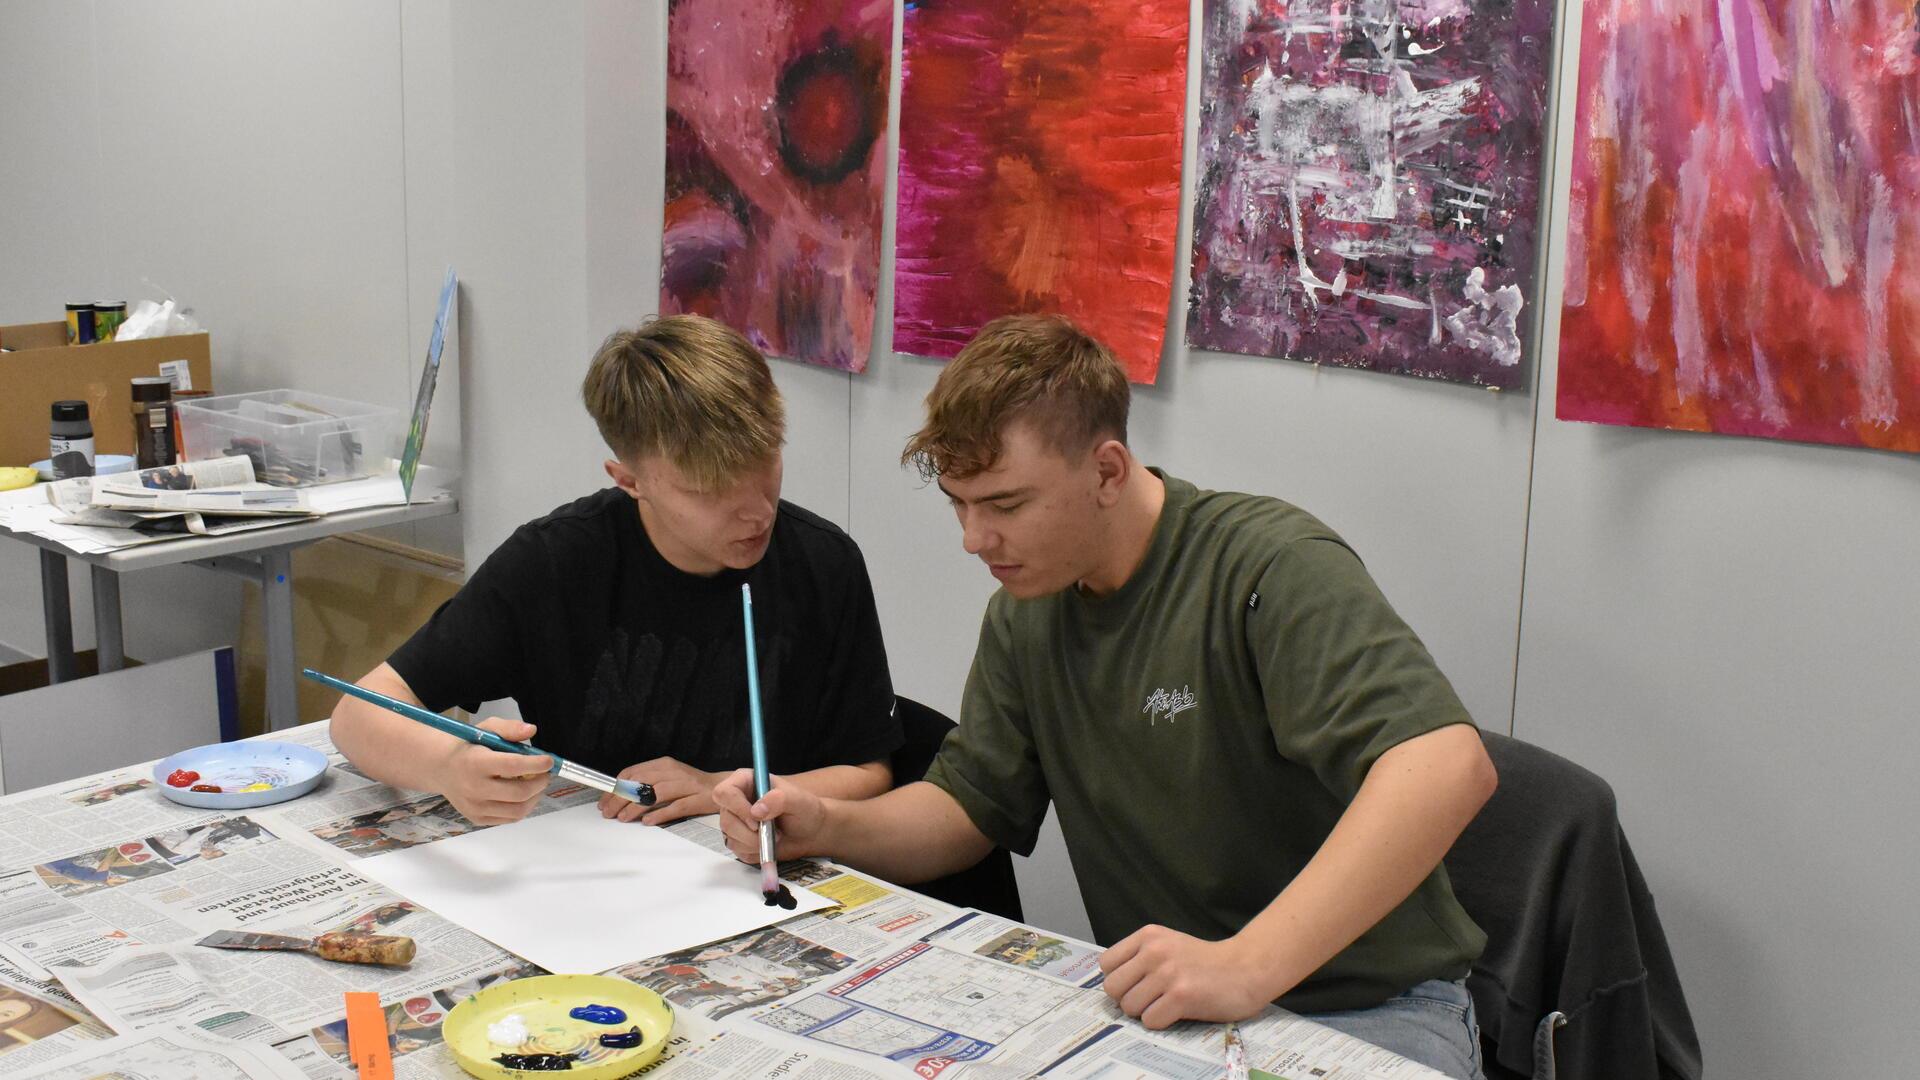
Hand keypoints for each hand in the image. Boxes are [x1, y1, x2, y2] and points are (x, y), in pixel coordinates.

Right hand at [438, 718, 551, 825]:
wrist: (442, 768)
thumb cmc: (469, 746)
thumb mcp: (486, 729)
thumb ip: (509, 728)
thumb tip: (531, 730)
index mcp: (475, 763)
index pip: (512, 766)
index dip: (536, 764)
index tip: (549, 760)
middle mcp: (473, 788)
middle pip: (518, 792)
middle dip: (540, 782)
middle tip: (546, 773)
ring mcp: (475, 807)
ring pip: (518, 810)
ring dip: (535, 796)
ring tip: (537, 783)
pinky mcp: (477, 819)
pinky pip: (510, 818)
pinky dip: (523, 807)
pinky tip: (524, 794)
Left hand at [598, 757, 722, 824]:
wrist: (721, 787)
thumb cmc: (691, 785)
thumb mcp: (667, 776)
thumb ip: (647, 782)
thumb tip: (620, 795)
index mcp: (664, 764)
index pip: (633, 772)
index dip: (615, 788)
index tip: (604, 801)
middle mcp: (674, 772)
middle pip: (641, 783)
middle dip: (620, 799)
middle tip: (608, 812)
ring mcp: (686, 786)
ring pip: (655, 795)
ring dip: (635, 807)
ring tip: (623, 817)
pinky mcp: (696, 800)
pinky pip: (675, 807)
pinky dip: (659, 814)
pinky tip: (647, 821)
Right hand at [713, 768, 826, 862]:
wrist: (809, 832)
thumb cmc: (804, 809)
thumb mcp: (798, 800)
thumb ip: (779, 799)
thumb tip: (756, 811)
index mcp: (745, 782)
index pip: (725, 793)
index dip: (737, 808)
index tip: (756, 820)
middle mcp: (735, 801)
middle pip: (725, 819)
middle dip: (749, 832)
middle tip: (773, 833)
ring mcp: (735, 822)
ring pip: (730, 838)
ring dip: (755, 843)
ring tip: (775, 837)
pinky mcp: (738, 841)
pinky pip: (738, 852)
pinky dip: (755, 852)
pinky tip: (769, 845)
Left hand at [1098, 925, 1272, 1028]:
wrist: (1245, 968)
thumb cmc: (1205, 962)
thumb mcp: (1168, 944)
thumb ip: (1140, 957)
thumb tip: (1112, 985)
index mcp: (1148, 935)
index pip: (1106, 964)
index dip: (1118, 979)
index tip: (1135, 985)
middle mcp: (1154, 951)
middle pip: (1112, 988)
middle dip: (1127, 999)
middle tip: (1149, 999)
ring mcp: (1167, 973)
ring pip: (1129, 1007)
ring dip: (1145, 1012)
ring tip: (1166, 1004)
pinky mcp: (1181, 996)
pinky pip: (1150, 1020)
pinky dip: (1161, 1022)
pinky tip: (1177, 1011)